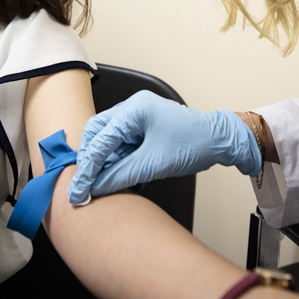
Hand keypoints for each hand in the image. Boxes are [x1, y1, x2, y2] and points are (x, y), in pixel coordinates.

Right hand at [68, 91, 260, 204]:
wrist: (220, 141)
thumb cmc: (193, 145)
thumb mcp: (153, 165)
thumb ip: (120, 176)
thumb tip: (95, 189)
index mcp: (135, 110)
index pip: (100, 140)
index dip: (87, 168)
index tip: (79, 190)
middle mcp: (133, 107)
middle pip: (97, 133)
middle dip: (89, 160)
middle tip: (83, 185)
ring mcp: (138, 115)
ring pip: (108, 138)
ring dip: (103, 161)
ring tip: (99, 184)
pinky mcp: (144, 125)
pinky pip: (121, 141)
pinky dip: (116, 158)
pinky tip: (115, 176)